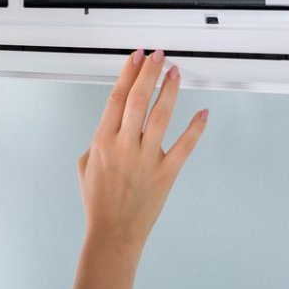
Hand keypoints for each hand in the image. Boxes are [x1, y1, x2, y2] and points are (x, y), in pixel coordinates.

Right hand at [76, 49, 207, 249]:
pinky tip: (202, 113)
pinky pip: (184, 147)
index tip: (136, 57)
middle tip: (158, 55)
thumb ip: (98, 140)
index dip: (127, 73)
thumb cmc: (98, 202)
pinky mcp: (165, 173)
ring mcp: (146, 159)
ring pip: (161, 116)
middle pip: (139, 99)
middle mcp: (124, 147)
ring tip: (175, 72)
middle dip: (149, 72)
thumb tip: (112, 122)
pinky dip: (195, 129)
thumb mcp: (86, 165)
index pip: (117, 98)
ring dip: (169, 90)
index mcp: (103, 141)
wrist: (113, 233)